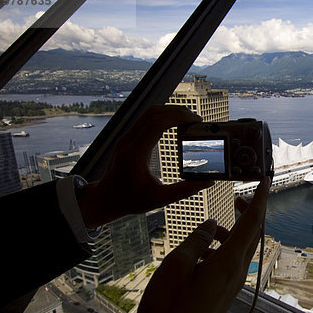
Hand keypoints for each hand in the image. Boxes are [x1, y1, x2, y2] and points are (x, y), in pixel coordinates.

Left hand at [78, 105, 213, 227]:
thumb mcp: (159, 199)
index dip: (178, 117)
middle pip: (153, 113)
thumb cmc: (130, 200)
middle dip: (177, 111)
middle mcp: (128, 142)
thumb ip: (184, 190)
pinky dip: (162, 116)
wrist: (105, 199)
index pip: (157, 124)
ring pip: (149, 113)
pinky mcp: (127, 138)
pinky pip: (145, 119)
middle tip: (196, 118)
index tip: (195, 120)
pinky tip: (174, 123)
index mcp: (135, 154)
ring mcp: (126, 138)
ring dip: (169, 111)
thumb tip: (207, 182)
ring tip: (187, 119)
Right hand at [133, 176, 270, 312]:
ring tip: (208, 231)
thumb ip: (196, 240)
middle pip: (252, 234)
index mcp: (228, 263)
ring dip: (229, 233)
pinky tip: (199, 254)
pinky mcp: (224, 293)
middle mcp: (236, 273)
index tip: (267, 181)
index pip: (252, 223)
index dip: (260, 199)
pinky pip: (230, 263)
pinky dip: (220, 250)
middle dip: (248, 212)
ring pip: (239, 249)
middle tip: (236, 197)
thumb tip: (212, 224)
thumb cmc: (168, 311)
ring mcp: (231, 285)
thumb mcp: (176, 266)